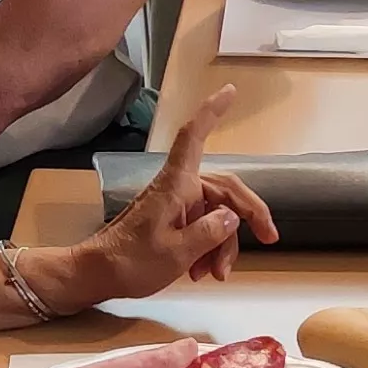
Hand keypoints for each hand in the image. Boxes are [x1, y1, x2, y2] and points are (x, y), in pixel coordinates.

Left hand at [61, 87, 280, 303]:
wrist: (96, 275)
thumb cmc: (131, 260)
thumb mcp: (177, 252)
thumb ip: (210, 232)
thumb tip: (231, 216)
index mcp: (176, 184)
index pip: (194, 136)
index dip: (211, 111)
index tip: (229, 91)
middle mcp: (178, 188)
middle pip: (224, 189)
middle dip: (246, 216)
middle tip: (271, 239)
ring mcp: (175, 205)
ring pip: (216, 215)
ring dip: (222, 245)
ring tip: (216, 275)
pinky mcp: (171, 221)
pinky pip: (202, 227)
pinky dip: (209, 248)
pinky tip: (204, 272)